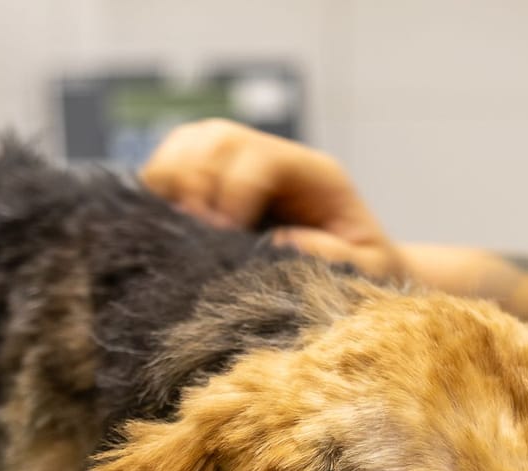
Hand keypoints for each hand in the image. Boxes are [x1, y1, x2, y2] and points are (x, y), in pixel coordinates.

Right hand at [142, 120, 405, 279]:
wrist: (362, 275)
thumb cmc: (368, 274)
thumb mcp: (369, 271)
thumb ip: (337, 257)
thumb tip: (279, 242)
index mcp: (315, 175)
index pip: (260, 158)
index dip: (233, 191)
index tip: (223, 234)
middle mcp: (275, 161)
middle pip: (217, 138)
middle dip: (195, 181)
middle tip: (192, 230)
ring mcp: (241, 168)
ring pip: (189, 143)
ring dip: (171, 179)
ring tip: (174, 226)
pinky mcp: (214, 187)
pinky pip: (173, 166)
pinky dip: (158, 187)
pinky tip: (163, 223)